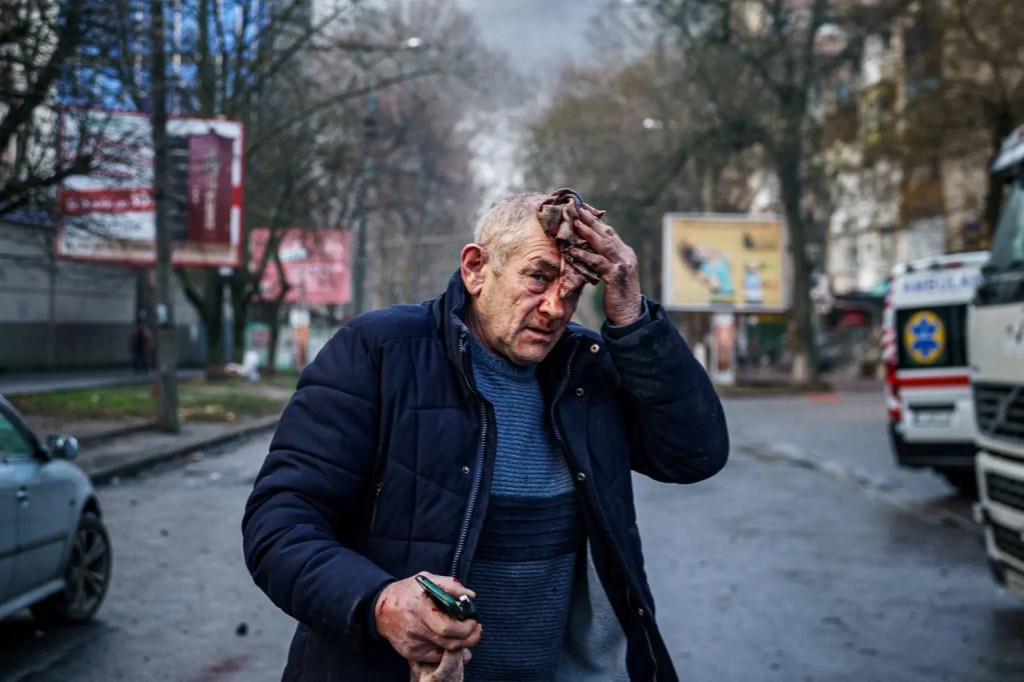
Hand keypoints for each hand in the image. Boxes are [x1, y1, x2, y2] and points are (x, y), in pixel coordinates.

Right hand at [374, 572, 481, 663]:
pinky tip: (450, 639)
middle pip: (450, 644)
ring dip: (461, 643)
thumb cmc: (406, 592)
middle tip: (475, 628)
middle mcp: (416, 631)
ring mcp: (413, 645)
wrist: (380, 609)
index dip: (466, 628)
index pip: (448, 628)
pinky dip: (447, 650)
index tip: (473, 620)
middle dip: (470, 638)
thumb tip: (471, 596)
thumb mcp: (426, 579)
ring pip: (446, 651)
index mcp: (421, 610)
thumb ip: (450, 585)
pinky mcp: (411, 653)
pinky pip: (436, 657)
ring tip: (464, 632)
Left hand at [567, 205, 642, 325]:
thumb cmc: (618, 296)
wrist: (630, 315)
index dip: (596, 221)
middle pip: (607, 233)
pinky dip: (585, 256)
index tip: (583, 209)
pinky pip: (598, 263)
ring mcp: (622, 265)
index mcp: (625, 253)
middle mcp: (626, 256)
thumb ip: (605, 261)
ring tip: (574, 223)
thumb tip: (588, 251)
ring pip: (603, 244)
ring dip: (587, 233)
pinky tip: (573, 251)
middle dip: (591, 220)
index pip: (610, 232)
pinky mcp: (616, 277)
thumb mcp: (613, 274)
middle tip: (577, 209)